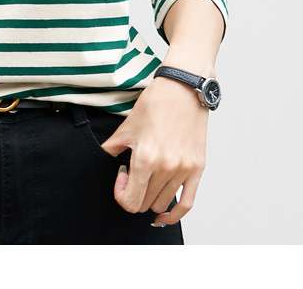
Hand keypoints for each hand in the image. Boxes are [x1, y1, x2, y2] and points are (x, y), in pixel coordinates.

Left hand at [100, 75, 209, 225]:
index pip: (129, 201)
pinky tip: (164, 214)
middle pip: (144, 204)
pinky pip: (187, 203)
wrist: (182, 88)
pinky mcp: (197, 168)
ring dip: (151, 197)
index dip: (120, 194)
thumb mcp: (128, 125)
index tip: (122, 178)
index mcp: (145, 159)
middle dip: (134, 194)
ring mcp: (183, 170)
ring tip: (149, 176)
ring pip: (162, 204)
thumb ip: (112, 147)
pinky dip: (174, 214)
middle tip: (133, 175)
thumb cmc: (156, 102)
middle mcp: (165, 168)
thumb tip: (105, 158)